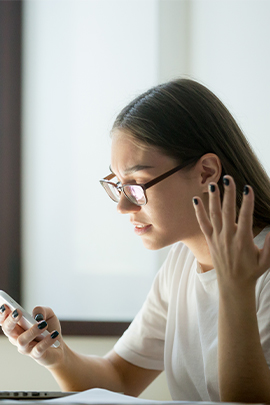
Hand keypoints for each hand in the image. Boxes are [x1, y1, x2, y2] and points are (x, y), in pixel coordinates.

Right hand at [0, 305, 64, 366]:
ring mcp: (26, 347)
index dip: (2, 314)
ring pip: (21, 340)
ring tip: (43, 324)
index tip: (5, 305)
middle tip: (19, 312)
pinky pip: (38, 349)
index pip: (4, 320)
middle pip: (8, 330)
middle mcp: (18, 337)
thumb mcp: (48, 314)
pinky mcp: (36, 355)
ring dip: (32, 330)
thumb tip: (36, 316)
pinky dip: (47, 340)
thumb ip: (41, 310)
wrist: (59, 347)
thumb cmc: (49, 328)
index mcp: (18, 326)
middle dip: (11, 320)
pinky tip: (54, 334)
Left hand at [193, 176, 269, 291]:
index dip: (247, 202)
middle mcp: (229, 237)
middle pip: (228, 211)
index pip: (246, 217)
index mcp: (243, 240)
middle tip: (228, 178)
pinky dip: (199, 212)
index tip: (248, 188)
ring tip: (212, 183)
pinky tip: (195, 199)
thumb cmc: (252, 271)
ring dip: (213, 199)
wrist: (233, 285)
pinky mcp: (210, 240)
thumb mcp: (266, 260)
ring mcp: (217, 238)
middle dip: (229, 194)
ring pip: (214, 215)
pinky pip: (203, 224)